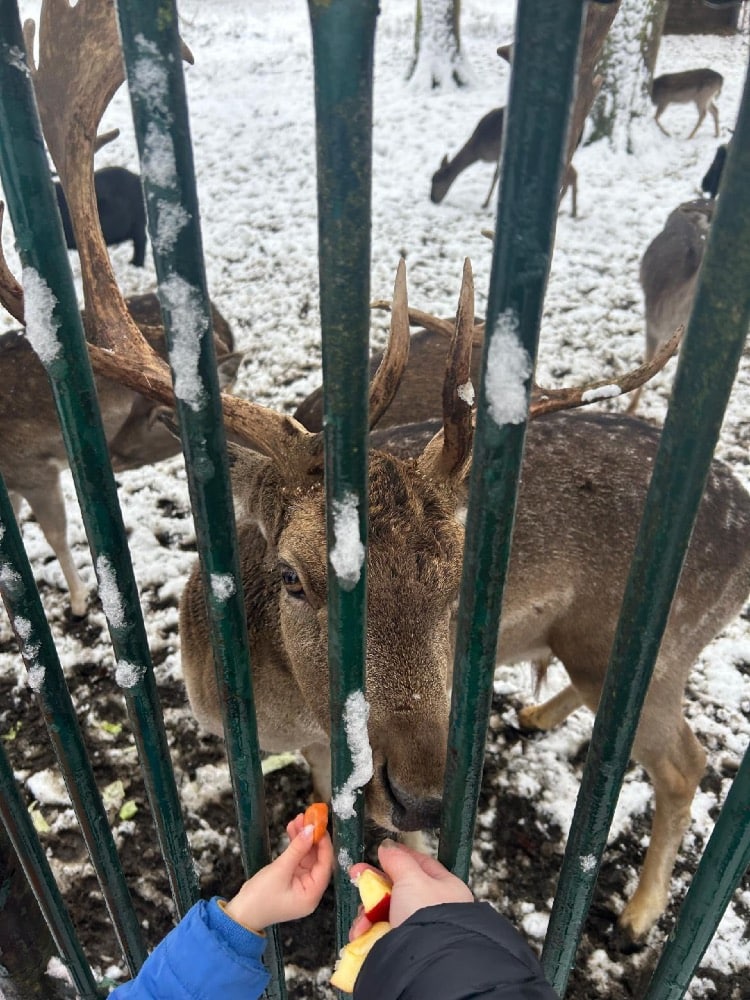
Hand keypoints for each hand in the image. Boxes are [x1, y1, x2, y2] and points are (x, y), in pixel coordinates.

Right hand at [224, 813, 333, 931]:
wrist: (240, 914)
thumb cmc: (260, 898)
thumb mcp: (280, 870)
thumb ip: (297, 849)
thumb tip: (311, 830)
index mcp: (312, 895)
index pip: (325, 865)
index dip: (323, 844)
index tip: (319, 825)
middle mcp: (309, 890)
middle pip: (317, 859)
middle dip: (311, 838)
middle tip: (308, 818)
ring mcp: (300, 884)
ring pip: (306, 856)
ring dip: (302, 838)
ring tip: (297, 819)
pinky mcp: (291, 879)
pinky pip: (297, 859)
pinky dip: (295, 846)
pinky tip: (291, 830)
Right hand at [347, 839, 472, 939]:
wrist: (425, 962)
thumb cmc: (428, 917)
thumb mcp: (412, 878)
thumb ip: (397, 860)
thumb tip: (386, 847)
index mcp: (446, 887)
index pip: (420, 863)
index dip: (398, 856)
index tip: (379, 853)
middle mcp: (434, 908)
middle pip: (399, 888)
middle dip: (374, 887)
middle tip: (357, 877)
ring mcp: (419, 929)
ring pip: (387, 912)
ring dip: (369, 914)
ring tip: (361, 921)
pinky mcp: (404, 947)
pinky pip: (382, 933)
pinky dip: (369, 933)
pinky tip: (361, 935)